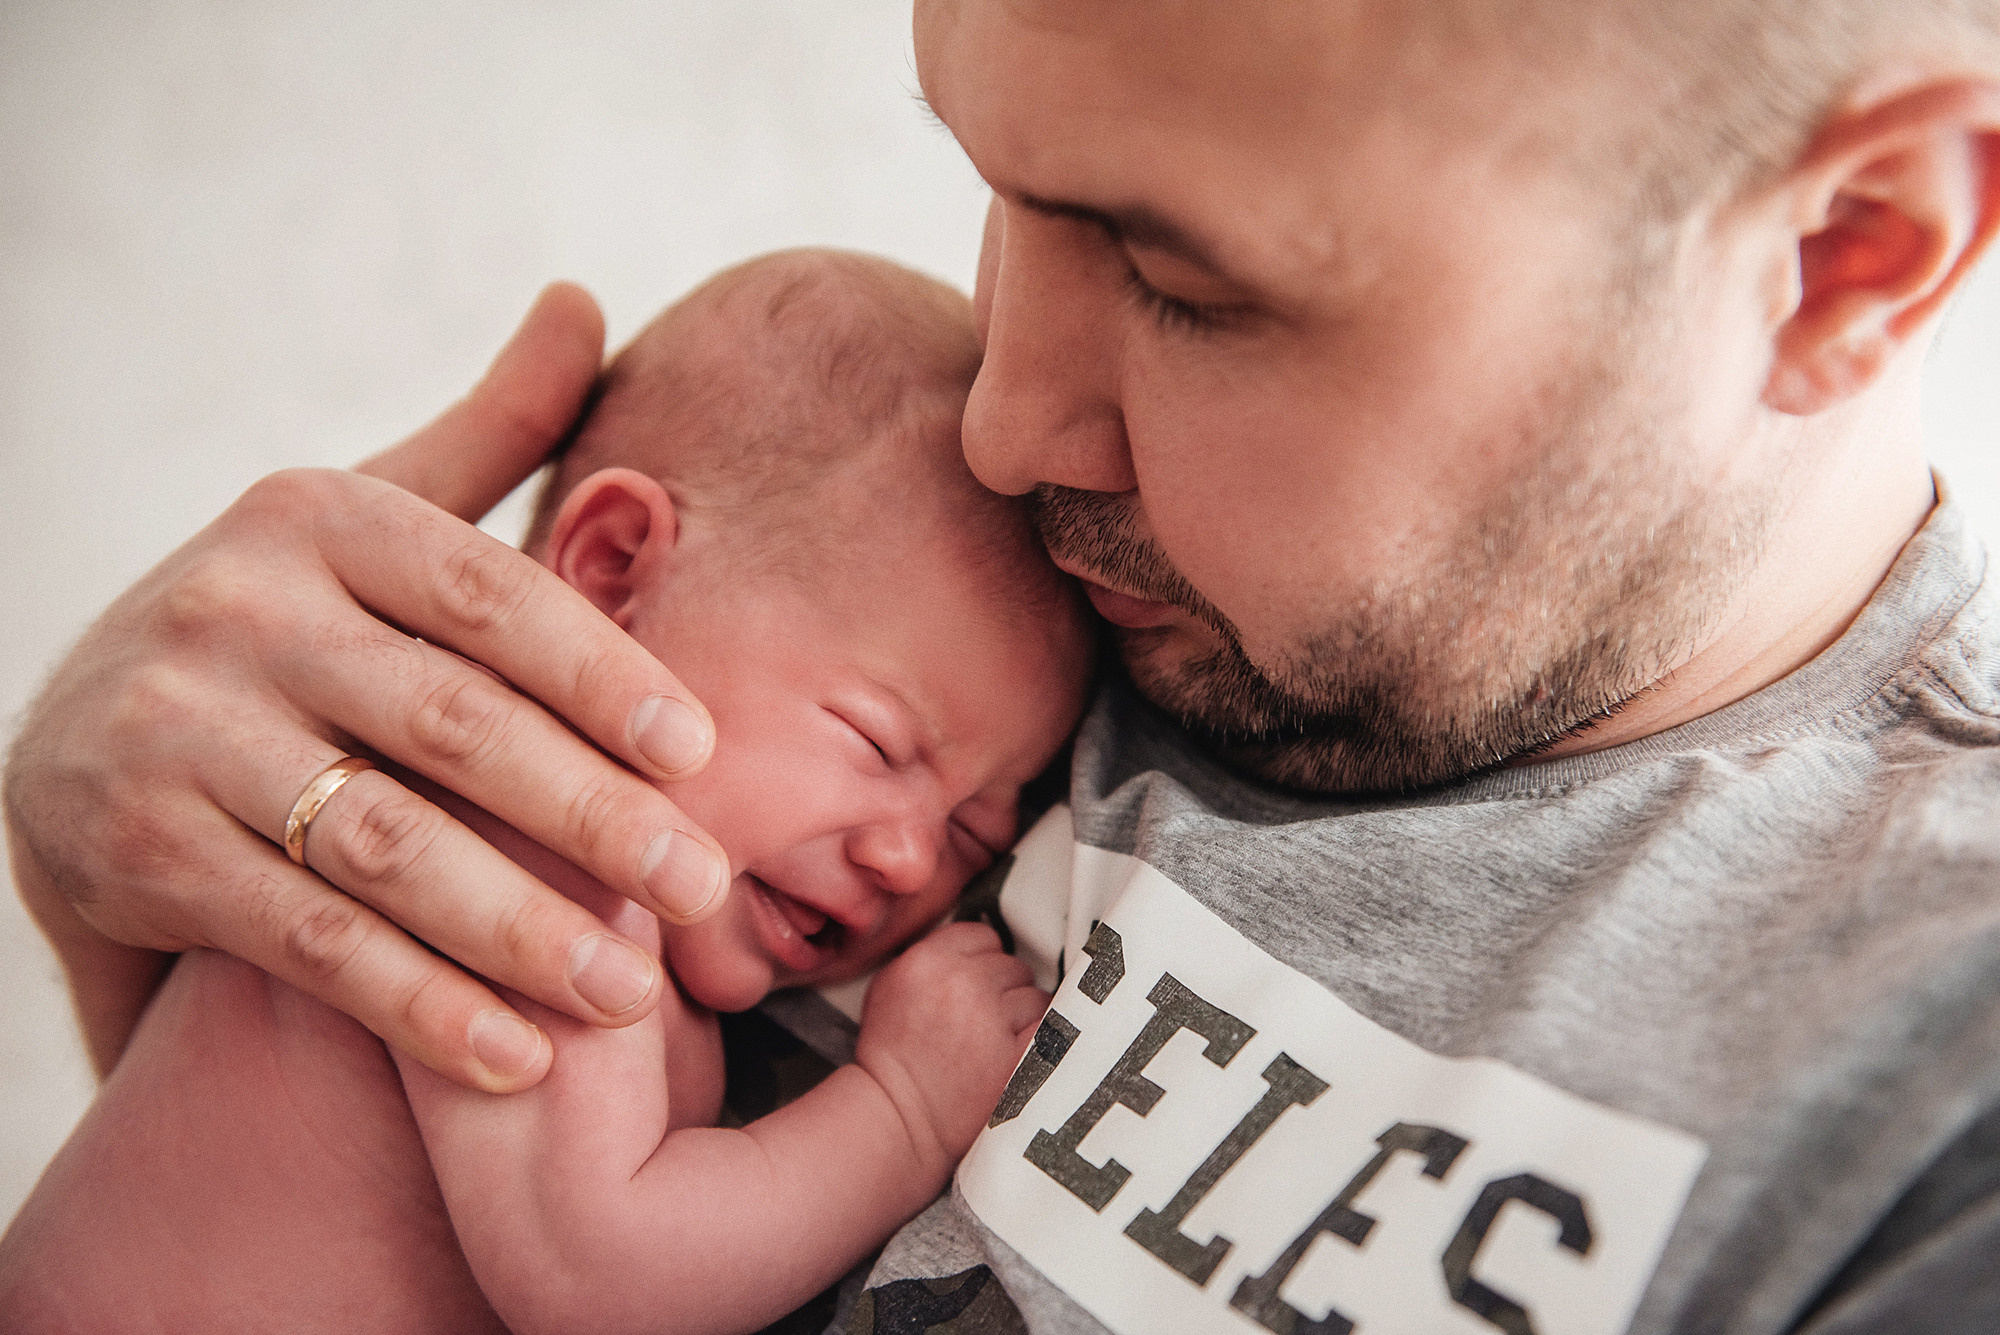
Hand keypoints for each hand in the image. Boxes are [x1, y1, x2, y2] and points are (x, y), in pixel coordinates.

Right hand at [2, 283, 731, 1092]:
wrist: (70, 739)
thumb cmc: (285, 624)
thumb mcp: (368, 513)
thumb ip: (488, 430)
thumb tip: (584, 298)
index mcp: (317, 517)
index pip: (483, 594)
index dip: (599, 673)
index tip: (704, 752)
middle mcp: (232, 609)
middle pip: (446, 724)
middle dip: (588, 817)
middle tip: (704, 891)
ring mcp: (171, 735)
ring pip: (379, 846)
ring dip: (518, 928)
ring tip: (631, 994)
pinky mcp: (137, 854)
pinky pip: (305, 941)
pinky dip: (419, 1004)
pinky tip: (521, 1056)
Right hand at [855, 922, 1049, 1174]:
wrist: (898, 1118)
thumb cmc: (891, 1057)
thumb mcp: (889, 987)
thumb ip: (931, 956)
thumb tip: (976, 944)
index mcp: (927, 960)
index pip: (983, 935)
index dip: (981, 963)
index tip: (974, 987)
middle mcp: (961, 983)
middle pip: (1013, 966)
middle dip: (1003, 992)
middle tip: (983, 1023)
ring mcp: (991, 1020)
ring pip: (1036, 996)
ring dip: (1023, 1018)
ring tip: (996, 1044)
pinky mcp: (1016, 1055)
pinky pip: (1049, 1027)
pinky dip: (1039, 1041)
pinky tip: (1017, 1055)